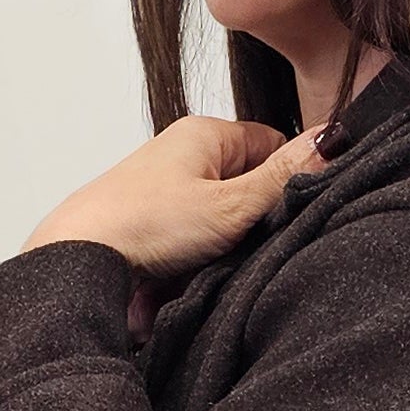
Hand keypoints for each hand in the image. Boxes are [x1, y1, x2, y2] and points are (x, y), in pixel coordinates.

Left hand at [22, 114, 328, 274]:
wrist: (78, 263)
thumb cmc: (144, 224)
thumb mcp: (232, 204)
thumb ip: (283, 178)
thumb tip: (331, 139)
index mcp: (204, 134)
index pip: (271, 142)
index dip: (291, 174)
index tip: (305, 203)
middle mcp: (183, 158)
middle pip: (248, 184)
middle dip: (260, 218)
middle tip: (262, 241)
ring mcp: (167, 195)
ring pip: (225, 219)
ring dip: (232, 245)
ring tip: (226, 261)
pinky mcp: (154, 231)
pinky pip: (199, 244)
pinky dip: (205, 262)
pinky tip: (202, 276)